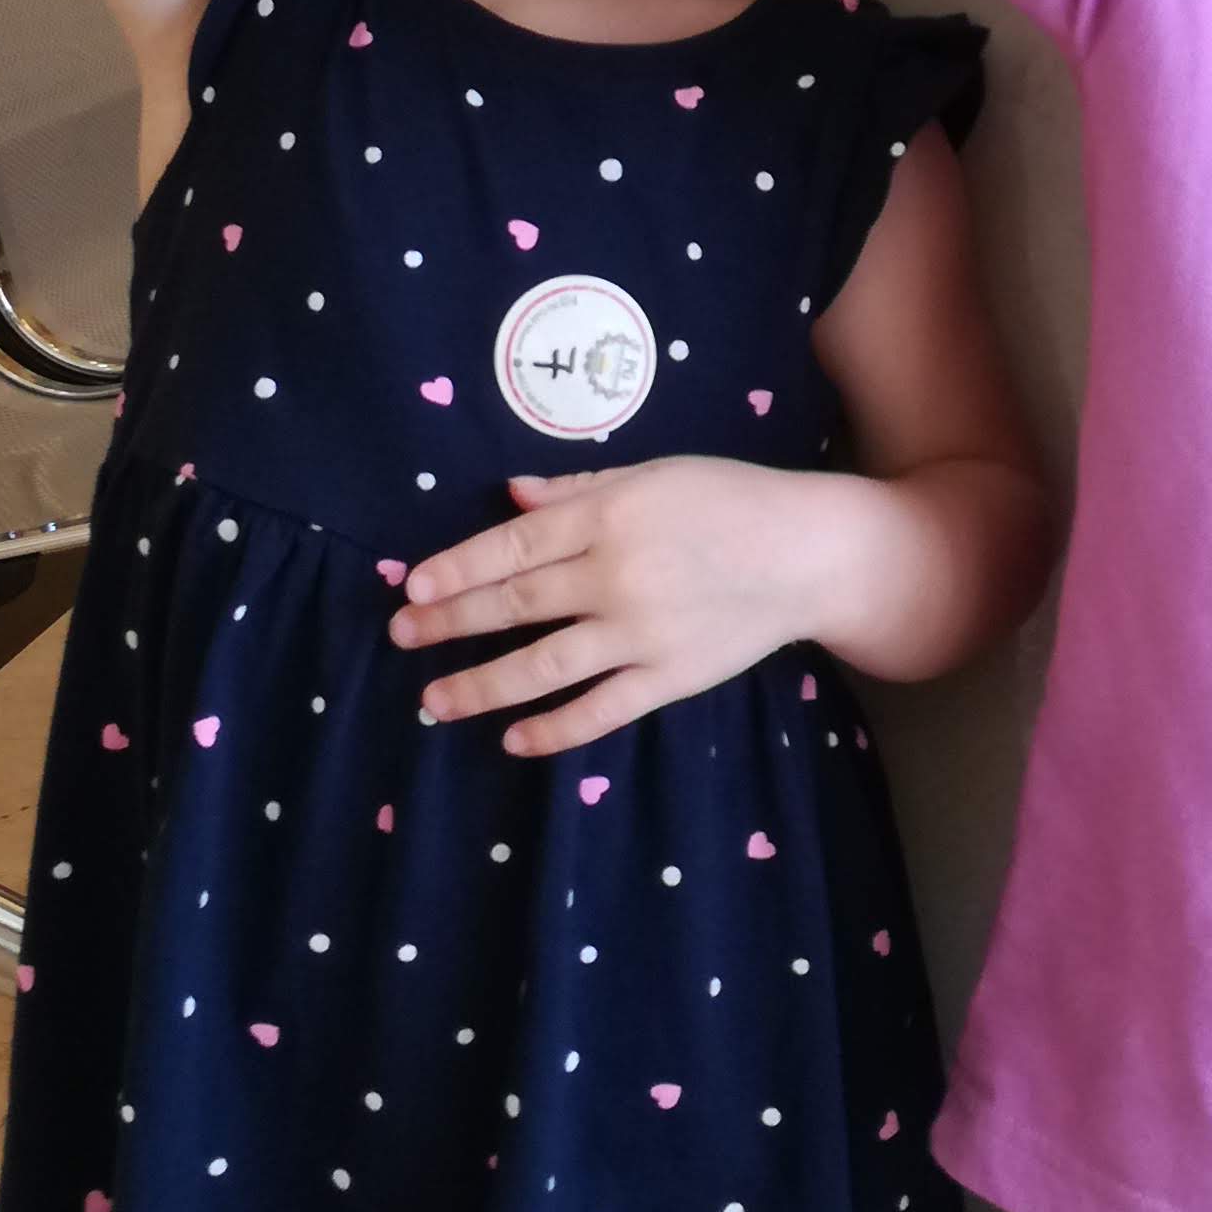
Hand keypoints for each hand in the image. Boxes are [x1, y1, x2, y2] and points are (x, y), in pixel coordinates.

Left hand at [390, 460, 844, 757]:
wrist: (808, 555)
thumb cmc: (730, 500)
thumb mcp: (655, 473)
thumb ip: (579, 488)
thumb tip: (508, 497)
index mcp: (609, 517)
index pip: (514, 546)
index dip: (457, 568)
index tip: (412, 587)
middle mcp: (616, 577)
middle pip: (516, 605)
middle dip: (451, 623)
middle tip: (403, 636)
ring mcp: (641, 634)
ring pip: (544, 666)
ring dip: (481, 685)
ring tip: (434, 700)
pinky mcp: (669, 679)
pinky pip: (600, 710)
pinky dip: (555, 729)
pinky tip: (513, 738)